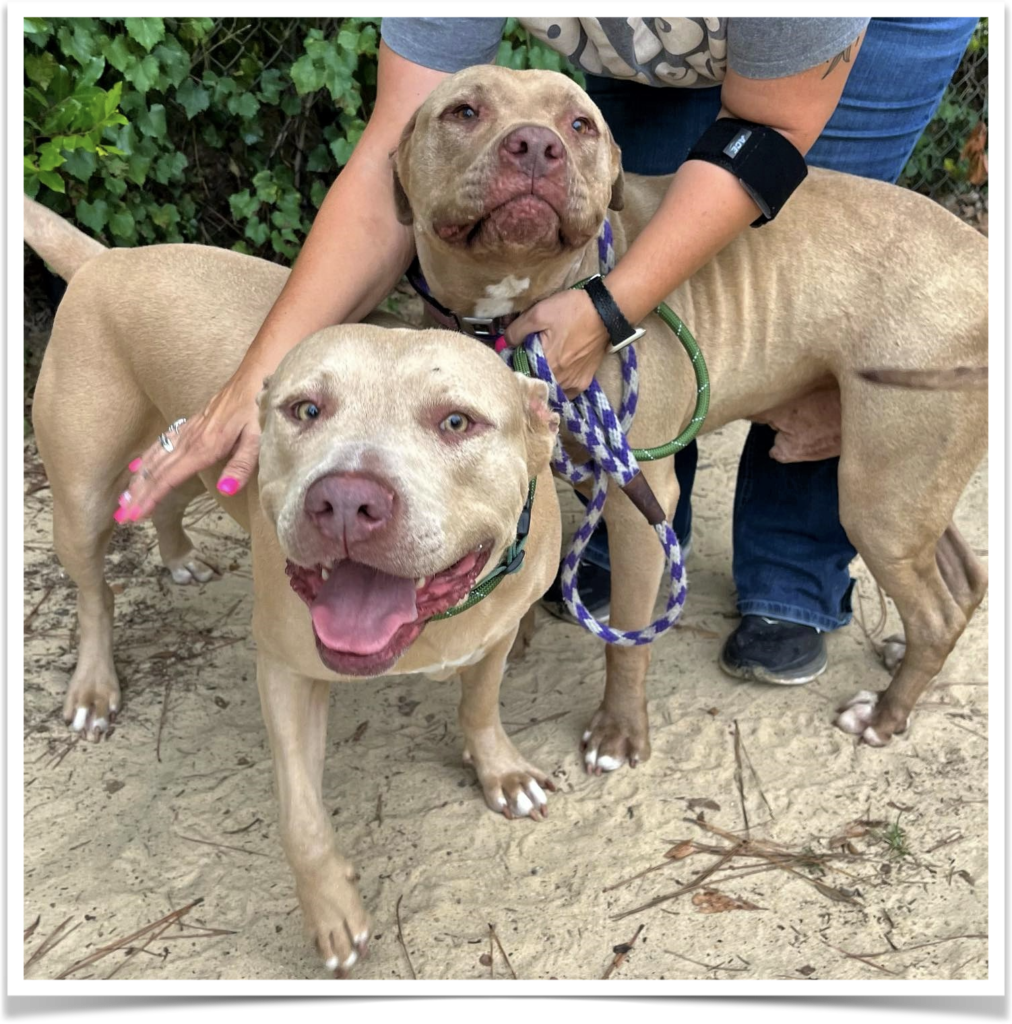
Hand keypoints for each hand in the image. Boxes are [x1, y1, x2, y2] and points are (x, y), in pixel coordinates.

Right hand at [114, 368, 264, 522]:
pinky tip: (137, 468)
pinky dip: (146, 459)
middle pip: (156, 472)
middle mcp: (190, 441)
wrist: (254, 380)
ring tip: (123, 500)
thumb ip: (241, 466)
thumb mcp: (258, 440)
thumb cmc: (258, 411)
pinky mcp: (190, 426)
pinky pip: (161, 445)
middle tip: (120, 515)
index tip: (134, 515)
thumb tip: (225, 490)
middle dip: (137, 495)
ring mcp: (187, 432)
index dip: (151, 498)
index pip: (169, 478)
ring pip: (155, 459)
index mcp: (204, 448)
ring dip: (138, 481)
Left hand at [503, 289, 609, 396]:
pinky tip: (554, 374)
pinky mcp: (583, 383)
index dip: (513, 368)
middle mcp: (559, 380)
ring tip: (540, 367)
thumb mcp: (538, 313)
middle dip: (527, 375)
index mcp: (545, 364)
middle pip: (535, 385)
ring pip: (549, 391)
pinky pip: (564, 393)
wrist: (606, 312)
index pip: (520, 376)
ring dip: (542, 382)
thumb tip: (504, 344)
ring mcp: (572, 384)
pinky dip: (557, 386)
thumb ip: (517, 331)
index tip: (513, 358)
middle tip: (526, 361)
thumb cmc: (572, 310)